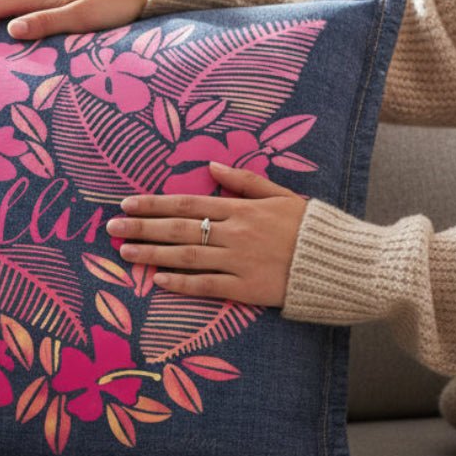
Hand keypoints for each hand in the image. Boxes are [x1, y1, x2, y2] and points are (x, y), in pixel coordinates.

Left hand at [106, 163, 307, 307]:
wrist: (345, 261)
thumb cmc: (313, 228)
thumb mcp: (283, 196)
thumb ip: (246, 181)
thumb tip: (213, 166)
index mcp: (243, 208)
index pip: (188, 202)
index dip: (154, 204)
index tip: (126, 204)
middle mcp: (236, 232)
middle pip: (179, 228)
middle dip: (142, 227)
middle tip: (110, 228)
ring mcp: (240, 261)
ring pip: (187, 256)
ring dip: (152, 254)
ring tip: (124, 253)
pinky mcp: (248, 289)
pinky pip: (208, 285)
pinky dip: (182, 283)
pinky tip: (157, 280)